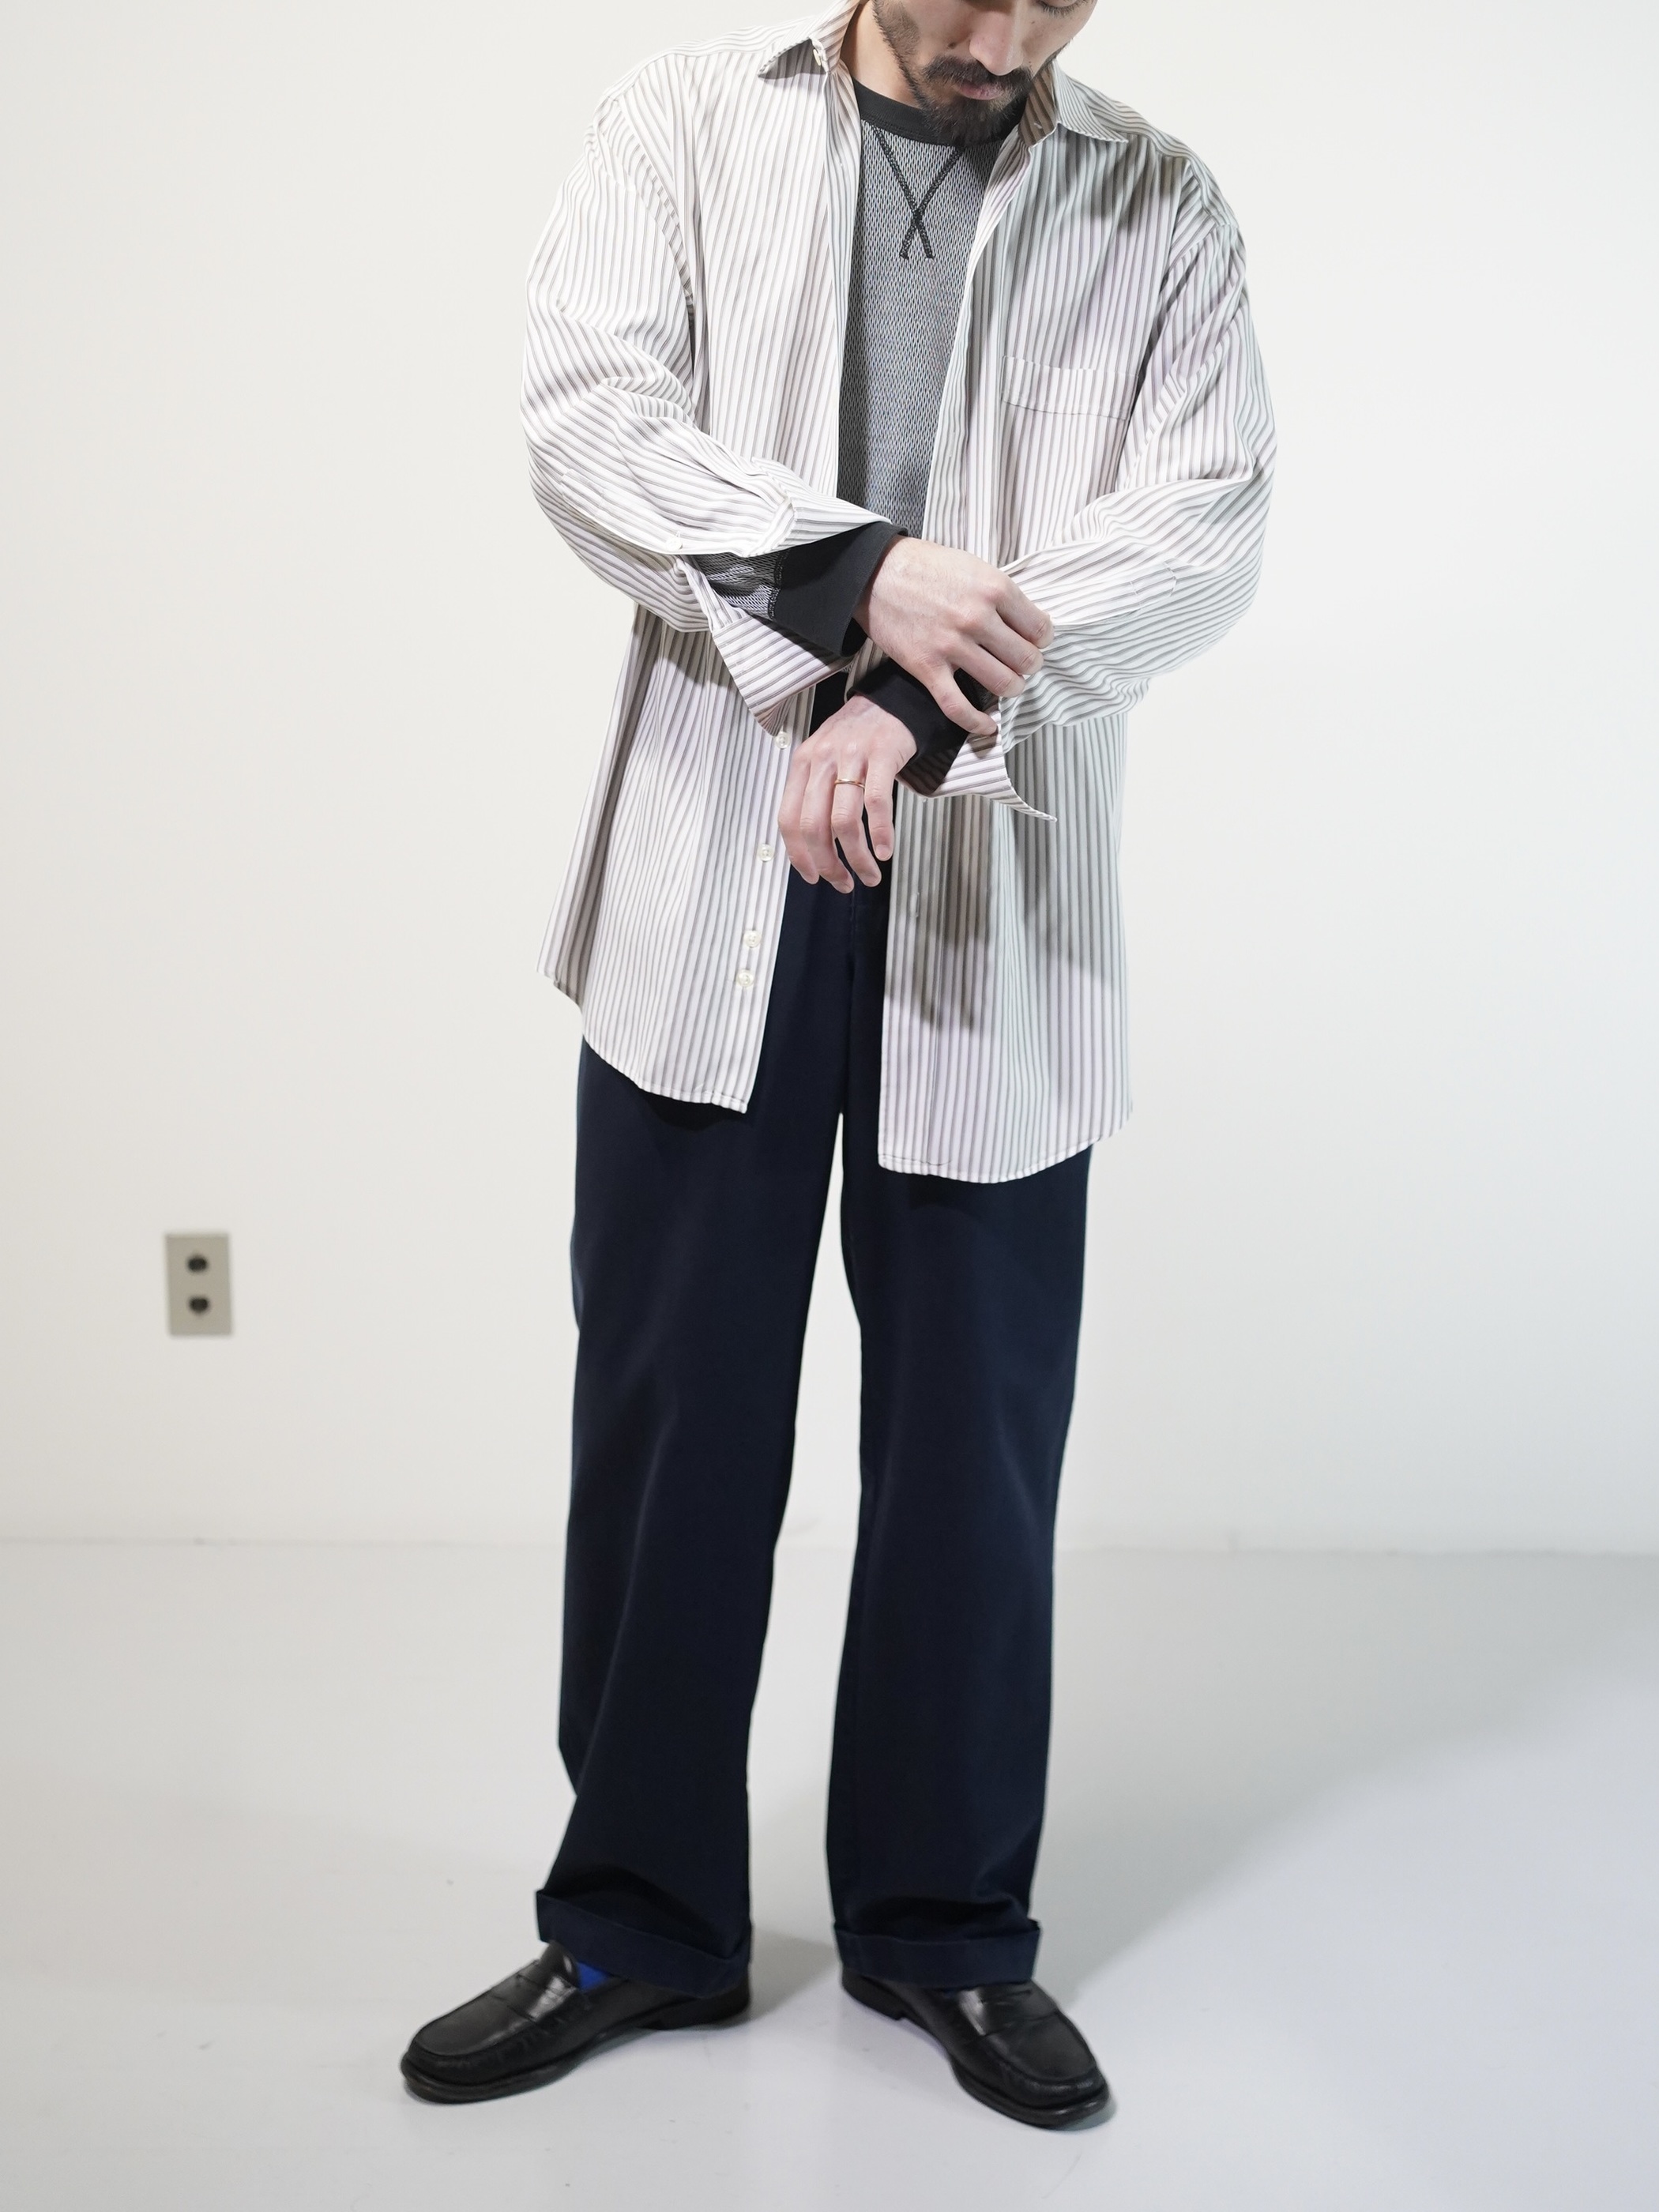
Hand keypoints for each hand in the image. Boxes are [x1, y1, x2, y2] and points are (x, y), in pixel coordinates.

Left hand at [778, 693, 916, 891]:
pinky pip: (877, 803)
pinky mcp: (881, 755)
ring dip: (857, 858)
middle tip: (843, 883)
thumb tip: (813, 847)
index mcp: (802, 765)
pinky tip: (886, 851)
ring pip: (844, 821)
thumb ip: (815, 795)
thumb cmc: (857, 738)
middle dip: (828, 864)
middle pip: (814, 826)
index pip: (788, 819)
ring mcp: (850, 757)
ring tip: (869, 875)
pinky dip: (880, 834)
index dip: (798, 855)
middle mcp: (821, 760)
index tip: (813, 877)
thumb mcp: (824, 760)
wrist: (891, 701)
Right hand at [855, 536, 1053, 738]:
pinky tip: (988, 727)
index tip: (1035, 643)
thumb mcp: (974, 566)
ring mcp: (952, 645)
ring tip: (1006, 684)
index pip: (1040, 629)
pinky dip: (977, 723)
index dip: (1042, 640)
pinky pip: (958, 707)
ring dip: (1011, 689)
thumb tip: (1026, 624)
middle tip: (1020, 664)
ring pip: (1003, 684)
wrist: (875, 573)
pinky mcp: (927, 668)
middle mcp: (977, 618)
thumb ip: (1001, 595)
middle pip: (1026, 659)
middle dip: (1028, 666)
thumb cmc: (926, 567)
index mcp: (994, 588)